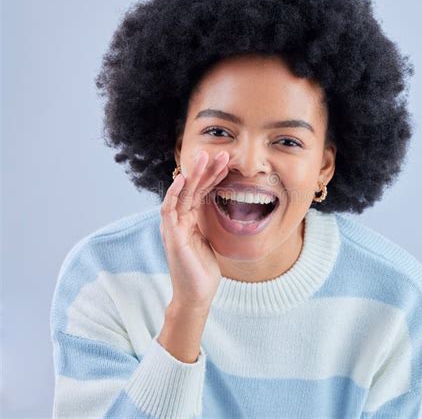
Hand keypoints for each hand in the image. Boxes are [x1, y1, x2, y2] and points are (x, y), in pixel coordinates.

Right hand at [159, 149, 229, 310]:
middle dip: (205, 170)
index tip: (226, 164)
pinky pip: (169, 210)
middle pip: (192, 189)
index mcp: (189, 220)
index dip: (212, 177)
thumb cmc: (203, 270)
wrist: (197, 295)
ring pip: (181, 194)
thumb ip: (206, 223)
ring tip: (203, 157)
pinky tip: (183, 179)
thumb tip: (216, 207)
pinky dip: (174, 193)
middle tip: (219, 153)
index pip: (200, 193)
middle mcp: (180, 220)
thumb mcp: (208, 240)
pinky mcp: (172, 237)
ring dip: (192, 175)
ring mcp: (174, 227)